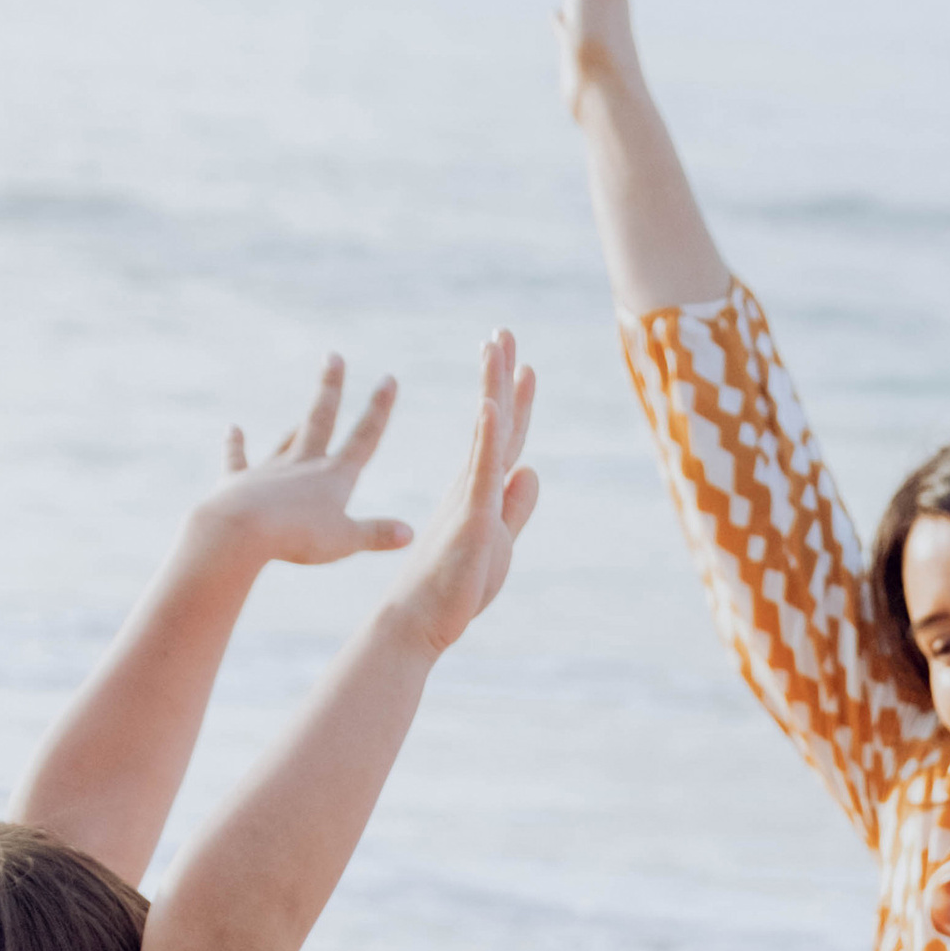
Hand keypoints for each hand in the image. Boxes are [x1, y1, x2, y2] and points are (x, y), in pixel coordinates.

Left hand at [192, 355, 410, 563]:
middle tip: (333, 356)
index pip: (365, 438)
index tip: (388, 378)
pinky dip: (235, 444)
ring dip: (296, 426)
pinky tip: (233, 429)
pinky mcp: (238, 482)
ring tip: (303, 415)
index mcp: (334, 476)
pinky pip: (238, 459)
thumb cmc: (299, 537)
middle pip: (321, 419)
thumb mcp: (345, 541)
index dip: (380, 409)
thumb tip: (410, 533)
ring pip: (287, 440)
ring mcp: (270, 470)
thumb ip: (377, 535)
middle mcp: (303, 464)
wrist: (242, 528)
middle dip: (330, 388)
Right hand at [383, 332, 540, 656]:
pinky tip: (490, 404)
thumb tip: (530, 469)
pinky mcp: (470, 518)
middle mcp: (473, 484)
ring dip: (493, 387)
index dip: (514, 398)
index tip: (521, 362)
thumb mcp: (501, 540)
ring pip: (488, 434)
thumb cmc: (454, 588)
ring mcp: (470, 497)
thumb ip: (515, 506)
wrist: (419, 620)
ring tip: (495, 345)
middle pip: (495, 420)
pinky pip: (481, 471)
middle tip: (503, 330)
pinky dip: (487, 436)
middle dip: (500, 374)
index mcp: (480, 489)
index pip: (504, 435)